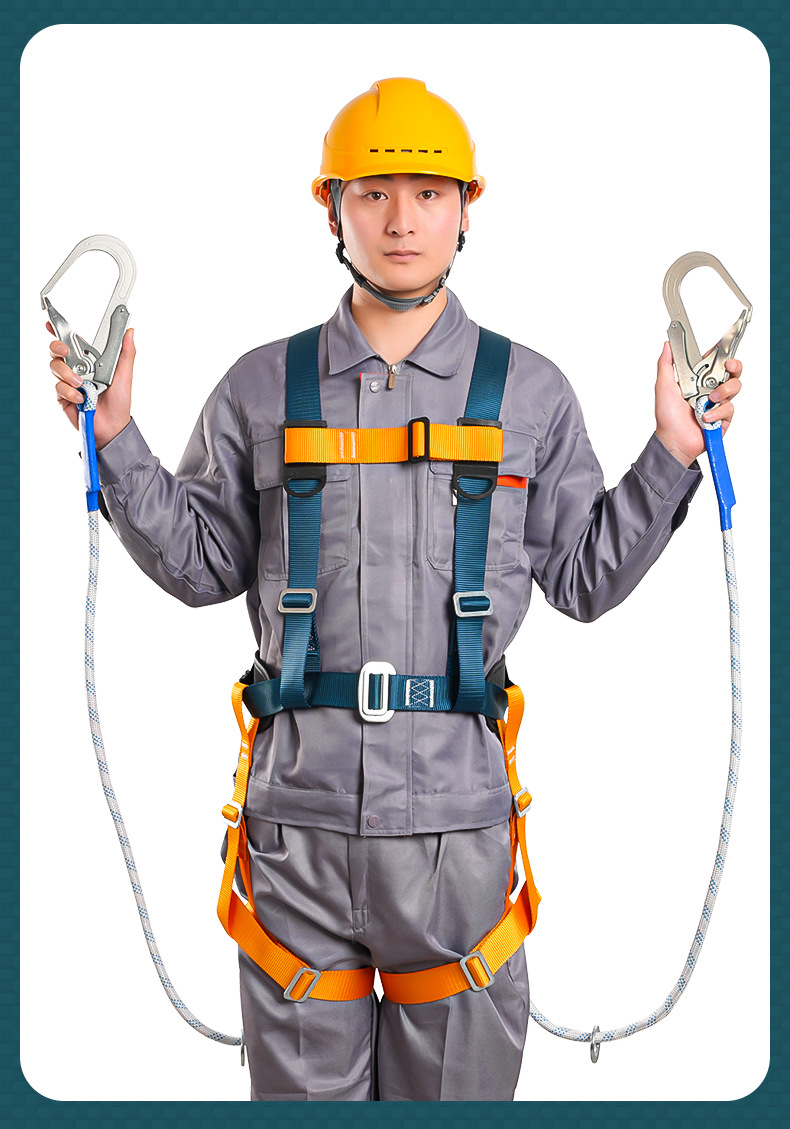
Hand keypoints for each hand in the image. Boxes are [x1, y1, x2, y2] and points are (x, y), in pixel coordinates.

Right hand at [48, 323, 135, 449]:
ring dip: (68, 374)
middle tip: (65, 351)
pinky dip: (70, 392)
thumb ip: (126, 353)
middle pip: (57, 351)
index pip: (74, 342)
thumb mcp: (125, 375)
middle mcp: (77, 369)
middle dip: (58, 347)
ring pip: (56, 367)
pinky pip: (59, 387)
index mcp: (91, 361)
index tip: (51, 322)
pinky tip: (82, 399)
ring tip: (81, 384)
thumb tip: (130, 332)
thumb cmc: (120, 402)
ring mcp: (68, 382)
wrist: (113, 426)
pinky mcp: (63, 396)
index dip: (60, 330)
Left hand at [654, 341, 742, 467]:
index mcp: (698, 380)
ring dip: (723, 392)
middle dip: (734, 366)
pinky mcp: (724, 417)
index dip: (722, 352)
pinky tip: (705, 418)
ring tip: (709, 401)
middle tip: (728, 366)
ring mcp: (718, 403)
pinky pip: (730, 408)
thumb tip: (667, 345)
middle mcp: (710, 389)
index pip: (714, 361)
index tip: (726, 345)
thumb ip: (666, 364)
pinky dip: (717, 413)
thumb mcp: (663, 386)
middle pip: (732, 371)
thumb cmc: (667, 417)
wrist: (673, 441)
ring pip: (734, 387)